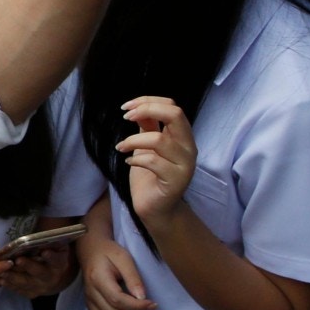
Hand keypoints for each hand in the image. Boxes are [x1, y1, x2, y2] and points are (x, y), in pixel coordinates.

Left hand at [1, 244, 75, 299]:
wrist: (55, 278)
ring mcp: (42, 287)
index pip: (56, 260)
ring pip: (28, 283)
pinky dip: (11, 285)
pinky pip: (21, 290)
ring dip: (14, 277)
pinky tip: (2, 280)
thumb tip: (40, 237)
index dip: (51, 256)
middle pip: (40, 272)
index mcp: (59, 264)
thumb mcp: (55, 249)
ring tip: (3, 272)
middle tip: (17, 260)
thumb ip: (49, 244)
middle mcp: (51, 277)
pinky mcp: (32, 293)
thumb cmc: (51, 258)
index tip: (44, 252)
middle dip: (28, 266)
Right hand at [77, 230, 157, 309]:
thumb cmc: (109, 252)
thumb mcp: (124, 258)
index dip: (137, 306)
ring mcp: (89, 303)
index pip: (117, 300)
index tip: (155, 304)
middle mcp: (91, 294)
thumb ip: (133, 277)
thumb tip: (143, 297)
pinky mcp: (91, 308)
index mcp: (98, 279)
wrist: (90, 251)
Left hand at [117, 96, 196, 225]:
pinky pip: (154, 162)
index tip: (126, 108)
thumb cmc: (150, 175)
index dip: (148, 101)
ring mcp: (185, 164)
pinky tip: (129, 162)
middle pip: (175, 114)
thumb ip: (147, 127)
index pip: (172, 106)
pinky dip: (136, 159)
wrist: (156, 207)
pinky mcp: (176, 180)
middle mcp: (188, 146)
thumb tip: (138, 108)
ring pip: (160, 139)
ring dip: (133, 140)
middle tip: (126, 117)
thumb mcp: (146, 145)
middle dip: (147, 110)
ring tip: (121, 147)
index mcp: (182, 135)